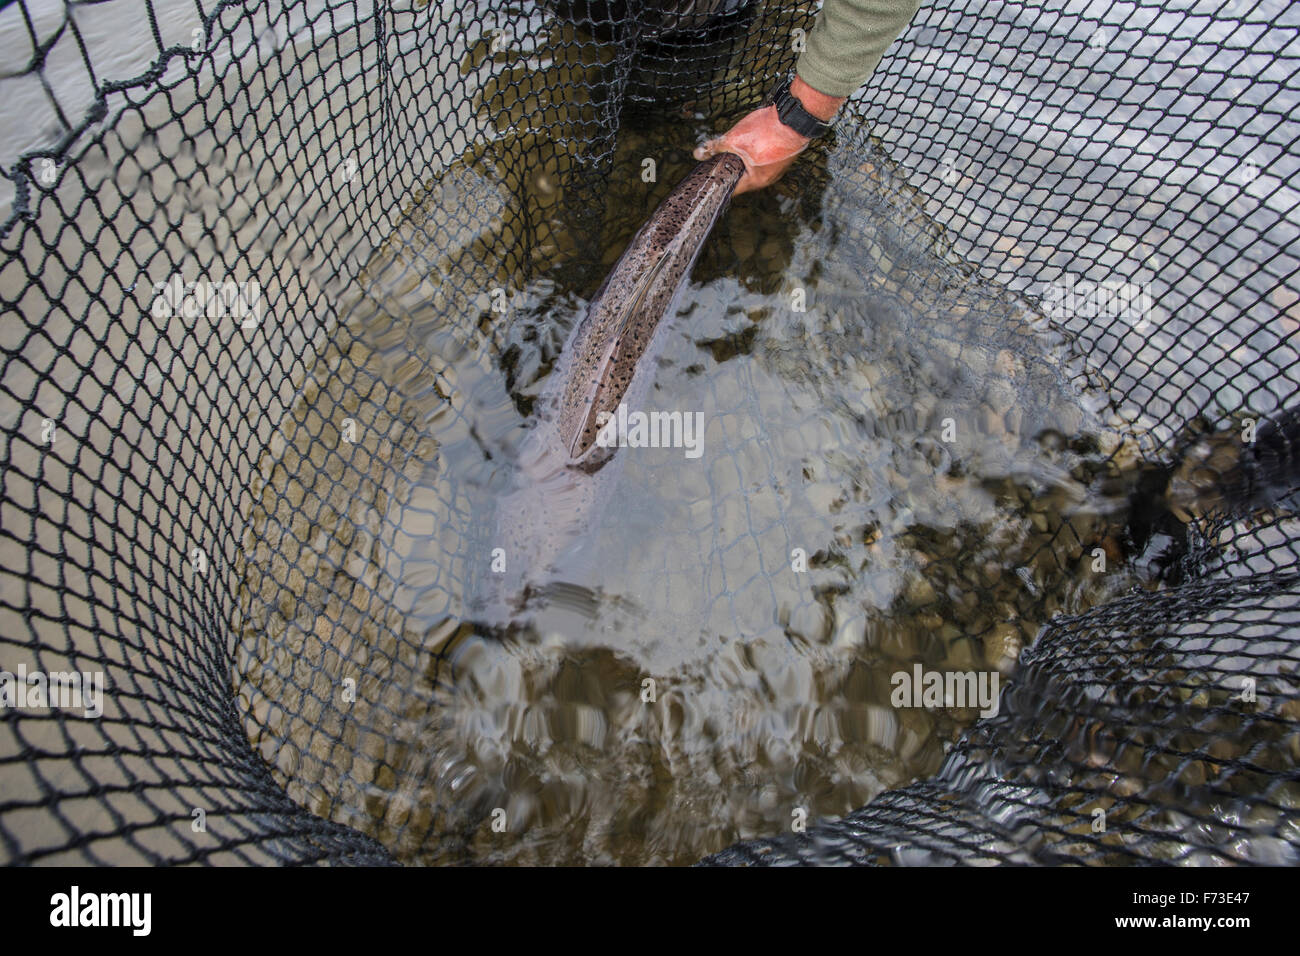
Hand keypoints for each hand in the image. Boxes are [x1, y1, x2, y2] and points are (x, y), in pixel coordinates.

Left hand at [693, 76, 844, 195]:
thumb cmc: (767, 131)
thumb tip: (698, 154)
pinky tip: (751, 141)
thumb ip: (715, 147)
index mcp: (756, 181)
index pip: (732, 189)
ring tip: (734, 147)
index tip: (708, 177)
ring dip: (743, 158)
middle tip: (718, 157)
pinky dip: (756, 152)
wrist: (795, 116)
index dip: (718, 182)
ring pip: (754, 167)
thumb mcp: (735, 139)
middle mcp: (769, 178)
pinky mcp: (783, 156)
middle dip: (730, 167)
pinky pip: (764, 159)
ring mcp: (778, 168)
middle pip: (742, 177)